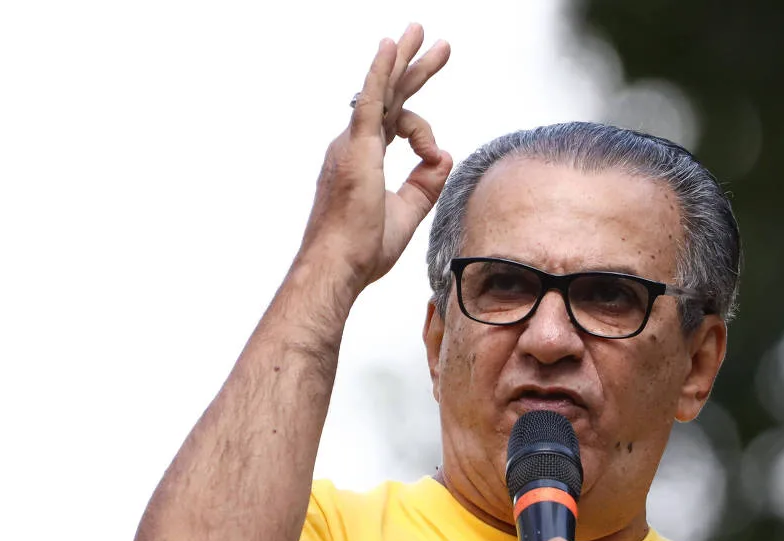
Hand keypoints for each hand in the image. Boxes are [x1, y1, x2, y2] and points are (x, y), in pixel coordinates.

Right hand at [298, 24, 451, 293]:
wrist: (339, 266)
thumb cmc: (362, 249)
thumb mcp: (408, 212)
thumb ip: (427, 183)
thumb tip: (444, 154)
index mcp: (362, 159)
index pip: (398, 124)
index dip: (424, 135)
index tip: (433, 155)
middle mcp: (353, 144)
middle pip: (390, 96)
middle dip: (412, 67)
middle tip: (431, 40)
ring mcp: (352, 143)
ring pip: (383, 91)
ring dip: (402, 60)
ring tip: (418, 32)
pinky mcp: (356, 147)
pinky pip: (371, 101)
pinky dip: (382, 73)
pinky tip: (391, 48)